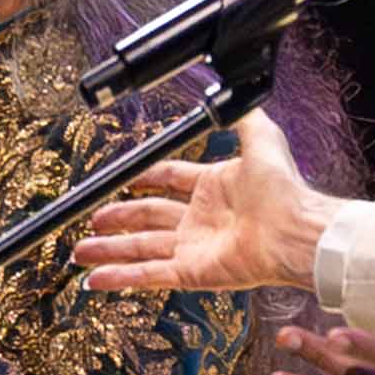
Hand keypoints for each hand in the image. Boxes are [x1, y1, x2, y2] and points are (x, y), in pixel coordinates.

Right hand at [73, 110, 335, 292]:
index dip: (144, 178)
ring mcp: (194, 248)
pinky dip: (120, 278)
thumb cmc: (283, 190)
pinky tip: (95, 280)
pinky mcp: (192, 273)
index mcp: (213, 187)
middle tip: (91, 221)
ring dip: (109, 251)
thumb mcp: (262, 138)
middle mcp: (200, 219)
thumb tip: (230, 94)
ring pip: (140, 249)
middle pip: (147, 218)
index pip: (169, 180)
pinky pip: (149, 275)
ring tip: (80, 252)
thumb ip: (242, 117)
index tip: (122, 178)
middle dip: (116, 219)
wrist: (294, 229)